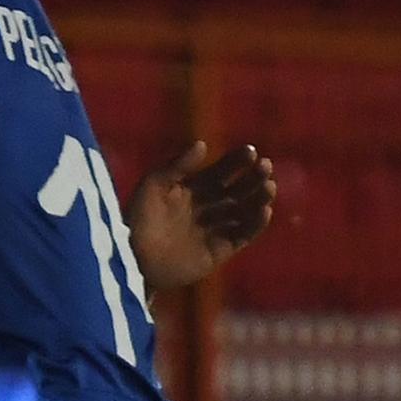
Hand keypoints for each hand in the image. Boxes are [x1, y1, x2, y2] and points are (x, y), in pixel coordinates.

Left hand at [127, 141, 277, 291]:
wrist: (131, 257)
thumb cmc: (136, 218)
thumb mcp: (154, 185)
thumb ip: (178, 165)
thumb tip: (203, 143)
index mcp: (192, 190)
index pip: (221, 172)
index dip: (236, 162)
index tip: (250, 151)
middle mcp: (207, 209)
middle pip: (238, 190)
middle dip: (253, 178)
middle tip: (266, 166)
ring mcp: (213, 230)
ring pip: (244, 212)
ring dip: (258, 199)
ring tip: (269, 186)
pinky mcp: (218, 251)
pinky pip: (241, 236)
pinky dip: (254, 224)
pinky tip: (264, 211)